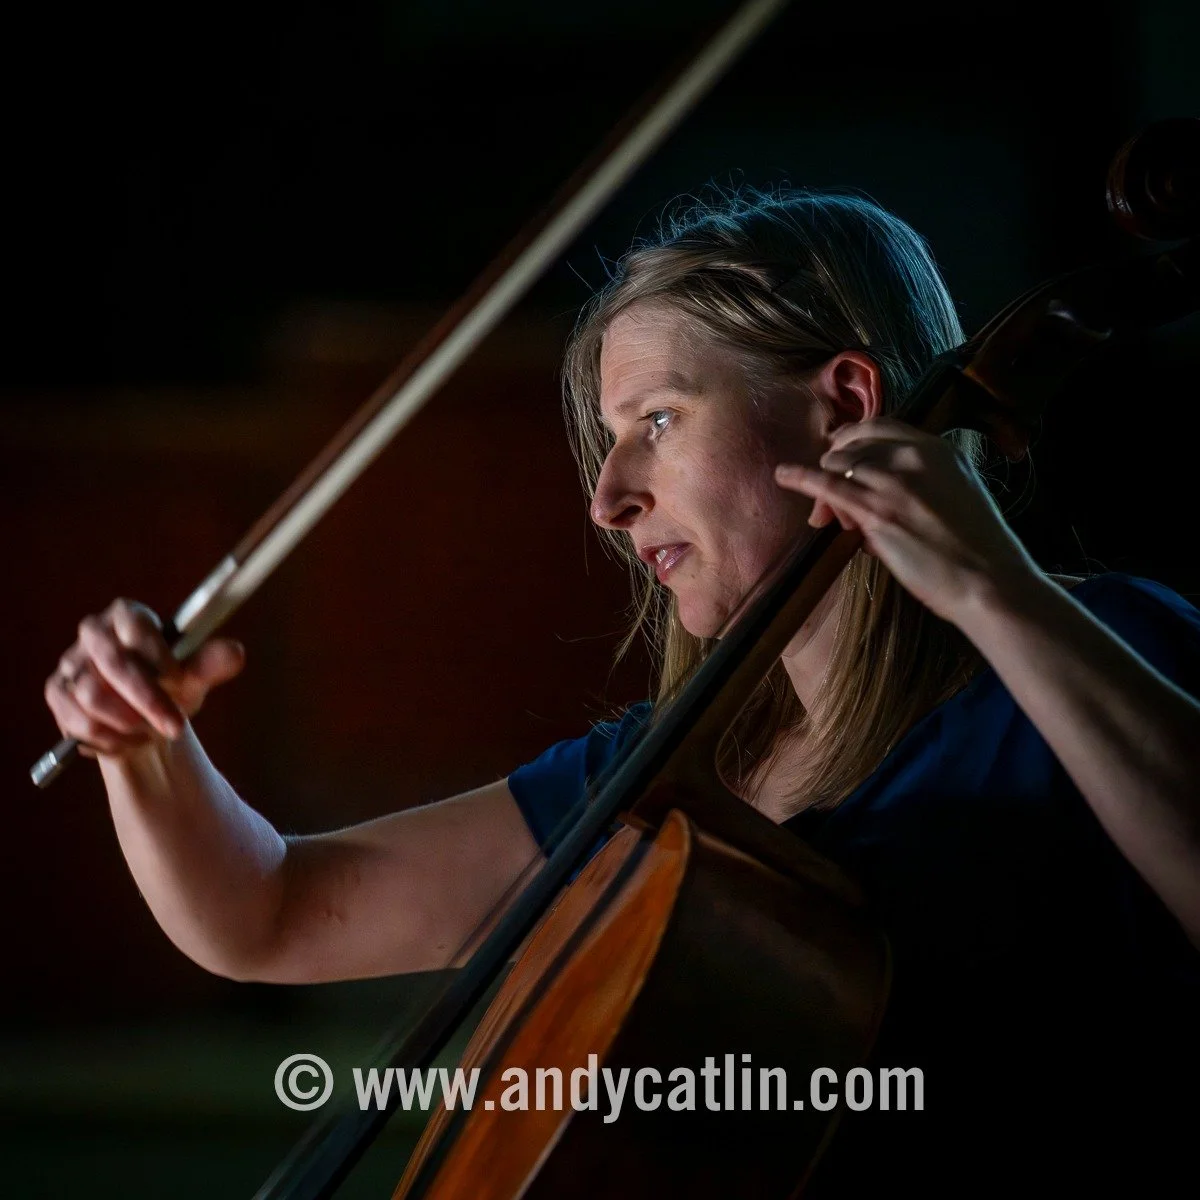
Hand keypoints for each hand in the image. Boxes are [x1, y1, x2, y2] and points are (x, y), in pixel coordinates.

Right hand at [44, 598, 244, 758]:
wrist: (147, 723)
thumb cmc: (173, 688)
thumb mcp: (197, 676)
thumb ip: (212, 663)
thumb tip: (236, 652)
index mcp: (128, 615)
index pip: (135, 625)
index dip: (157, 655)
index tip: (179, 680)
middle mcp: (94, 633)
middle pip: (112, 662)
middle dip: (147, 700)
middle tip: (175, 726)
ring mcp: (71, 663)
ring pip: (93, 696)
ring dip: (129, 723)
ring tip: (150, 732)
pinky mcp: (57, 694)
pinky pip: (77, 721)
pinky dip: (108, 739)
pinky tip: (126, 741)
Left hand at [774, 418, 1038, 623]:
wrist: (989, 581)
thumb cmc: (975, 549)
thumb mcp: (956, 493)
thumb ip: (920, 481)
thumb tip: (876, 490)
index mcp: (937, 448)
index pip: (879, 426)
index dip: (851, 440)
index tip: (838, 452)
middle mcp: (914, 456)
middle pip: (852, 446)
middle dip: (836, 467)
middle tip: (833, 502)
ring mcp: (894, 481)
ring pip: (838, 466)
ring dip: (829, 491)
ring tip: (835, 521)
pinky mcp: (877, 512)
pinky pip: (828, 485)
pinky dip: (801, 478)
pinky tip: (783, 476)